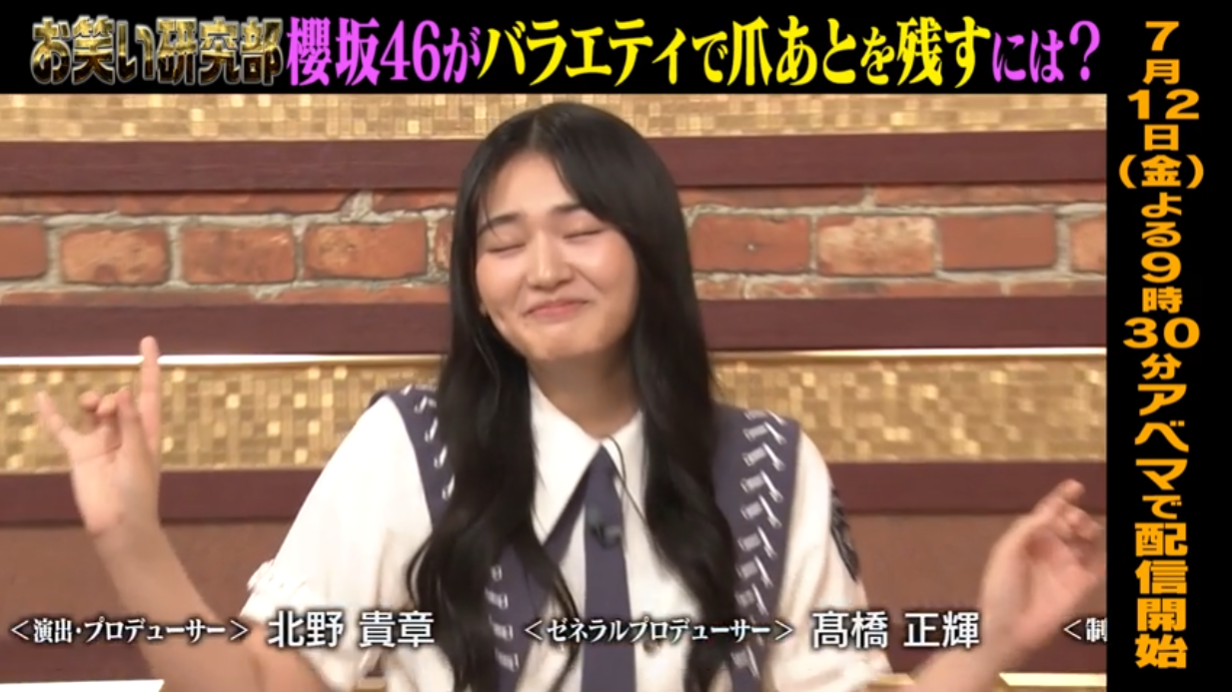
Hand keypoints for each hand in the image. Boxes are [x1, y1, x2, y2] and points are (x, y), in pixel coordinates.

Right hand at [37, 337, 163, 543]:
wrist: (118, 524)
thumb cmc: (138, 491)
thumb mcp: (138, 454)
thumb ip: (129, 423)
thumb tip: (124, 390)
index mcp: (146, 430)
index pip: (148, 392)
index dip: (149, 366)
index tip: (147, 340)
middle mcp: (124, 432)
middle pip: (119, 400)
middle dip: (112, 398)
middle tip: (106, 409)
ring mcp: (101, 441)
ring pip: (94, 409)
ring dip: (93, 401)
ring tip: (92, 406)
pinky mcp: (79, 453)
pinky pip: (62, 429)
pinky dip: (52, 414)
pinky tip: (42, 397)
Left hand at [977, 480, 1104, 666]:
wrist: (1007, 628)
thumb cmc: (1000, 588)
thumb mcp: (1007, 552)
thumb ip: (1027, 529)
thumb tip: (1049, 511)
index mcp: (1028, 540)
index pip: (1047, 514)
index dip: (1061, 499)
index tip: (1075, 486)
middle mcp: (1048, 551)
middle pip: (1069, 524)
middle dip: (1074, 516)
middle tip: (1074, 521)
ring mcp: (1065, 568)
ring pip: (1085, 542)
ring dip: (1089, 531)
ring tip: (1083, 531)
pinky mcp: (1078, 587)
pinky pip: (1096, 568)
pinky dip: (1101, 557)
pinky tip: (1098, 551)